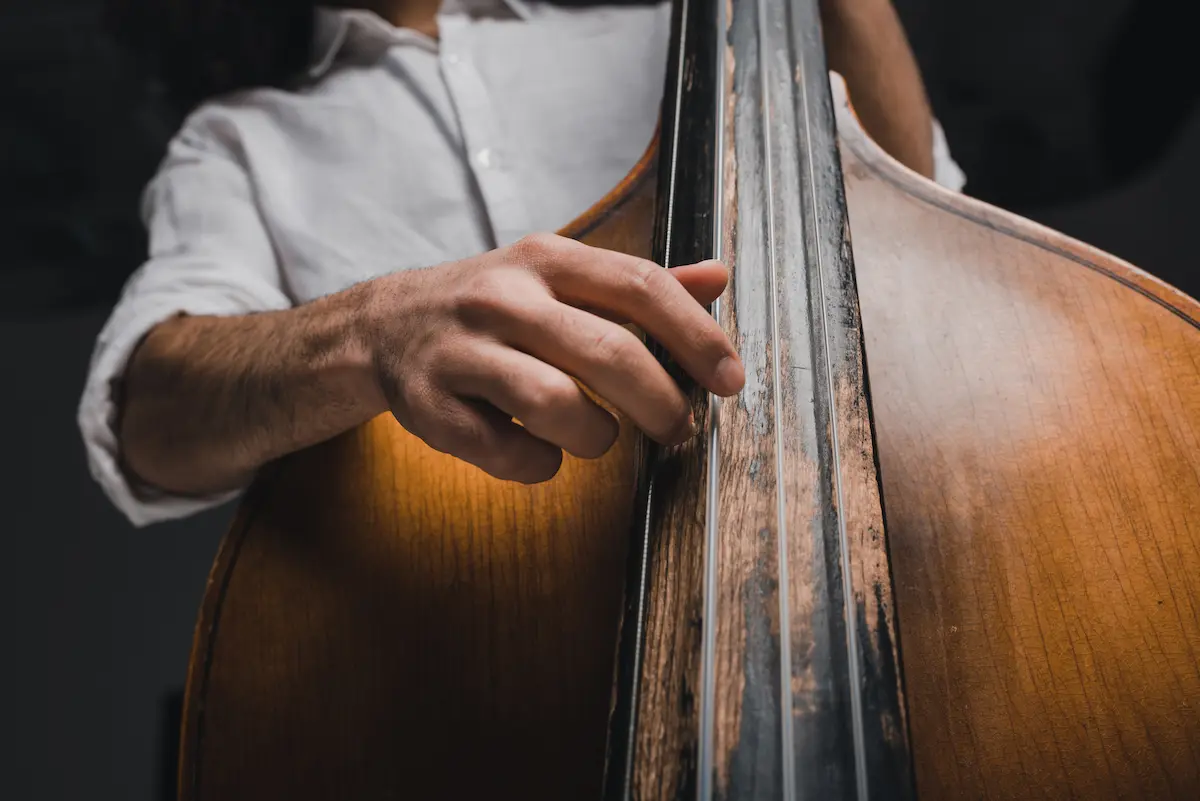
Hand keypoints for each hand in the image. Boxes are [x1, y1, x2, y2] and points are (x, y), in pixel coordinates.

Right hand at [361, 233, 743, 483]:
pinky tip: (542, 453)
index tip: (730, 378)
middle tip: (679, 429)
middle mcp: (503, 298)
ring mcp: (461, 352)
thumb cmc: (492, 305)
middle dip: (660, 402)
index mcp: (545, 259)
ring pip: (554, 405)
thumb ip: (635, 284)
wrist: (382, 326)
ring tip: (600, 437)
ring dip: (596, 437)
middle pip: (607, 352)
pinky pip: (504, 453)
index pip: (639, 285)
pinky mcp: (429, 406)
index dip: (695, 335)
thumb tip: (718, 278)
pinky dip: (539, 465)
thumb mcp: (558, 276)